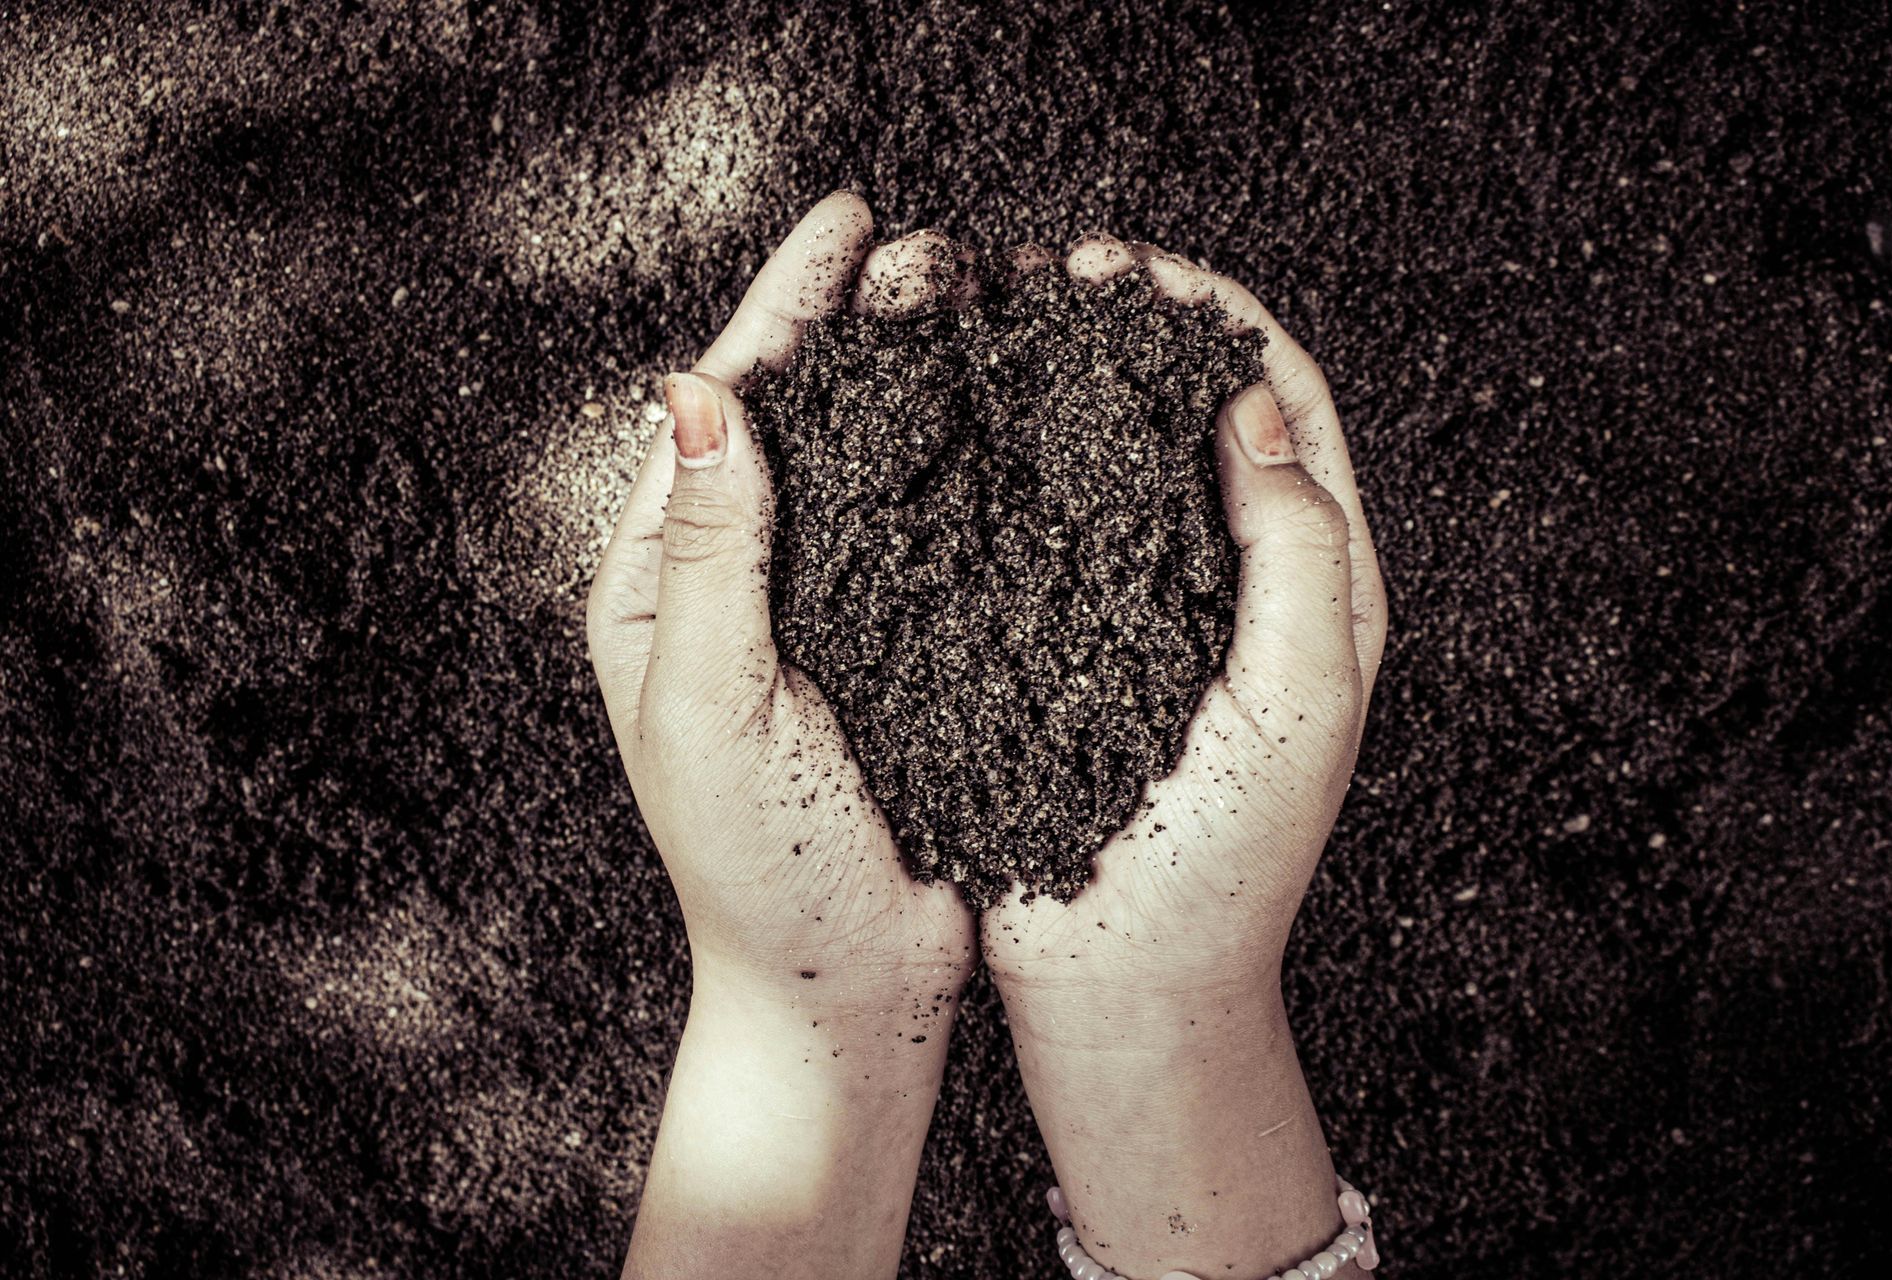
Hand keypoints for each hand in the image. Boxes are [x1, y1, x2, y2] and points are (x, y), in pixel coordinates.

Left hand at [587, 193, 975, 1279]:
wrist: (846, 992)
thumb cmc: (757, 873)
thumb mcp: (714, 709)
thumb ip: (712, 555)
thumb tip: (702, 388)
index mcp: (662, 586)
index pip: (720, 414)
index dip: (784, 309)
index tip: (848, 225)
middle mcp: (737, 583)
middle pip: (799, 418)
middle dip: (857, 324)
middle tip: (931, 248)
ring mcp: (823, 612)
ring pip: (870, 464)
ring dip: (918, 380)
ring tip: (979, 303)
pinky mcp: (900, 648)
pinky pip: (928, 533)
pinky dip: (965, 469)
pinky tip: (1014, 421)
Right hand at [981, 234, 1388, 1278]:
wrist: (1126, 986)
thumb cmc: (1223, 865)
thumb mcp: (1296, 707)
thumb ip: (1303, 558)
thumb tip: (1254, 414)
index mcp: (1310, 581)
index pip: (1279, 399)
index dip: (1212, 316)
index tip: (1129, 271)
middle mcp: (1223, 577)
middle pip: (1185, 407)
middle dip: (1124, 323)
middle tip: (1044, 271)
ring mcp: (1136, 606)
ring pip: (1105, 456)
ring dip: (1056, 380)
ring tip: (989, 322)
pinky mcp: (1060, 643)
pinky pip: (1040, 529)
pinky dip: (1005, 464)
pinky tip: (949, 431)